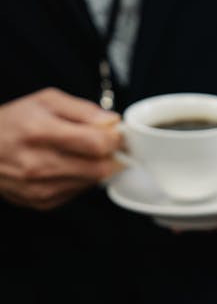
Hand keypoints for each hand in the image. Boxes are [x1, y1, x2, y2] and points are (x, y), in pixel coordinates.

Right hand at [0, 88, 121, 209]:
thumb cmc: (12, 123)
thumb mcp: (44, 102)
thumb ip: (83, 110)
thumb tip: (112, 122)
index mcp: (40, 132)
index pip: (97, 144)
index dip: (115, 139)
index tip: (117, 135)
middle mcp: (39, 164)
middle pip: (100, 168)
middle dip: (110, 156)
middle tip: (105, 145)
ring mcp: (40, 187)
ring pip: (92, 182)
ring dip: (96, 168)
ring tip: (80, 153)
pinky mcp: (42, 202)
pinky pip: (78, 192)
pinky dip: (80, 179)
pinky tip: (66, 166)